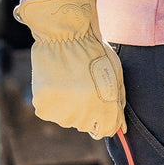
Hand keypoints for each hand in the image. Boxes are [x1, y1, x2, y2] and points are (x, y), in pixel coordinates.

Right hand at [15, 0, 123, 138]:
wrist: (64, 34)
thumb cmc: (93, 52)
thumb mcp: (114, 76)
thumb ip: (118, 104)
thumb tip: (121, 129)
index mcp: (104, 106)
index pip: (105, 130)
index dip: (103, 121)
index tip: (99, 110)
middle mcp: (83, 112)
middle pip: (84, 125)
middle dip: (85, 110)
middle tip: (80, 85)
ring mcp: (61, 110)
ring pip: (65, 119)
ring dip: (66, 106)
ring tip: (67, 82)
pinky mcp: (42, 105)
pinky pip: (48, 111)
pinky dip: (50, 100)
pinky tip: (54, 82)